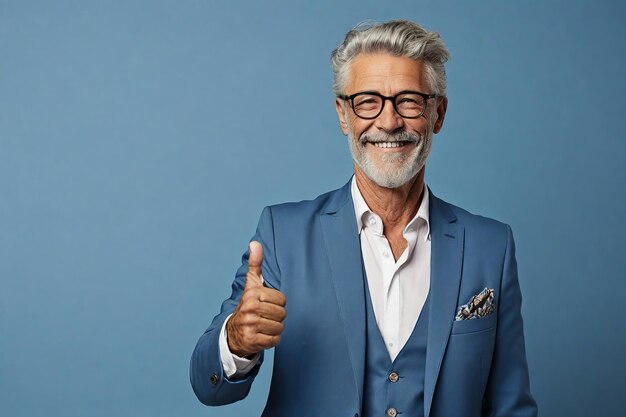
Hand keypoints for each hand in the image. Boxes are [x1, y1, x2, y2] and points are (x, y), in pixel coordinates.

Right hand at [226, 241, 286, 356]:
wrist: (233, 332)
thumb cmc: (248, 305)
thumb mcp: (251, 284)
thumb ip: (255, 264)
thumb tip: (255, 243)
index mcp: (252, 294)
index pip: (282, 299)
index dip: (278, 303)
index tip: (267, 304)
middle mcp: (249, 309)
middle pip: (282, 314)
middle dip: (277, 316)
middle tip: (266, 316)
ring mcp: (250, 325)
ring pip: (280, 327)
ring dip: (275, 328)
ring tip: (264, 325)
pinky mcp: (252, 340)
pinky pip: (275, 340)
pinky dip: (272, 340)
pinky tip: (263, 335)